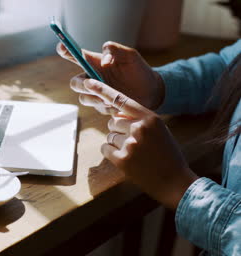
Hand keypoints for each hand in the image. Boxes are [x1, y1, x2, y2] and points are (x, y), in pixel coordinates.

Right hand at [57, 41, 164, 111]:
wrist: (152, 91)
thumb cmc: (139, 70)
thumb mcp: (130, 55)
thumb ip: (114, 49)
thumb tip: (104, 62)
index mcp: (95, 63)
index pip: (75, 56)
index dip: (65, 51)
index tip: (61, 47)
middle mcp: (92, 78)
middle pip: (74, 83)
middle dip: (81, 85)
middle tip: (92, 84)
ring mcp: (96, 94)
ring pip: (83, 98)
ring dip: (95, 98)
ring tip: (111, 97)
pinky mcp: (102, 106)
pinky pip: (98, 108)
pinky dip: (107, 106)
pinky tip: (119, 104)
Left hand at [84, 79, 198, 209]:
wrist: (175, 181)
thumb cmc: (167, 154)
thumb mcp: (158, 130)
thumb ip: (138, 119)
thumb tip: (115, 116)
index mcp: (150, 118)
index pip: (122, 100)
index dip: (103, 90)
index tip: (88, 82)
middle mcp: (139, 128)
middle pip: (113, 122)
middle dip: (119, 131)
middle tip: (135, 143)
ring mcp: (130, 144)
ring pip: (109, 136)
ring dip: (117, 143)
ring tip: (135, 153)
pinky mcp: (122, 159)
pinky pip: (105, 148)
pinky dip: (111, 153)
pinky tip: (127, 159)